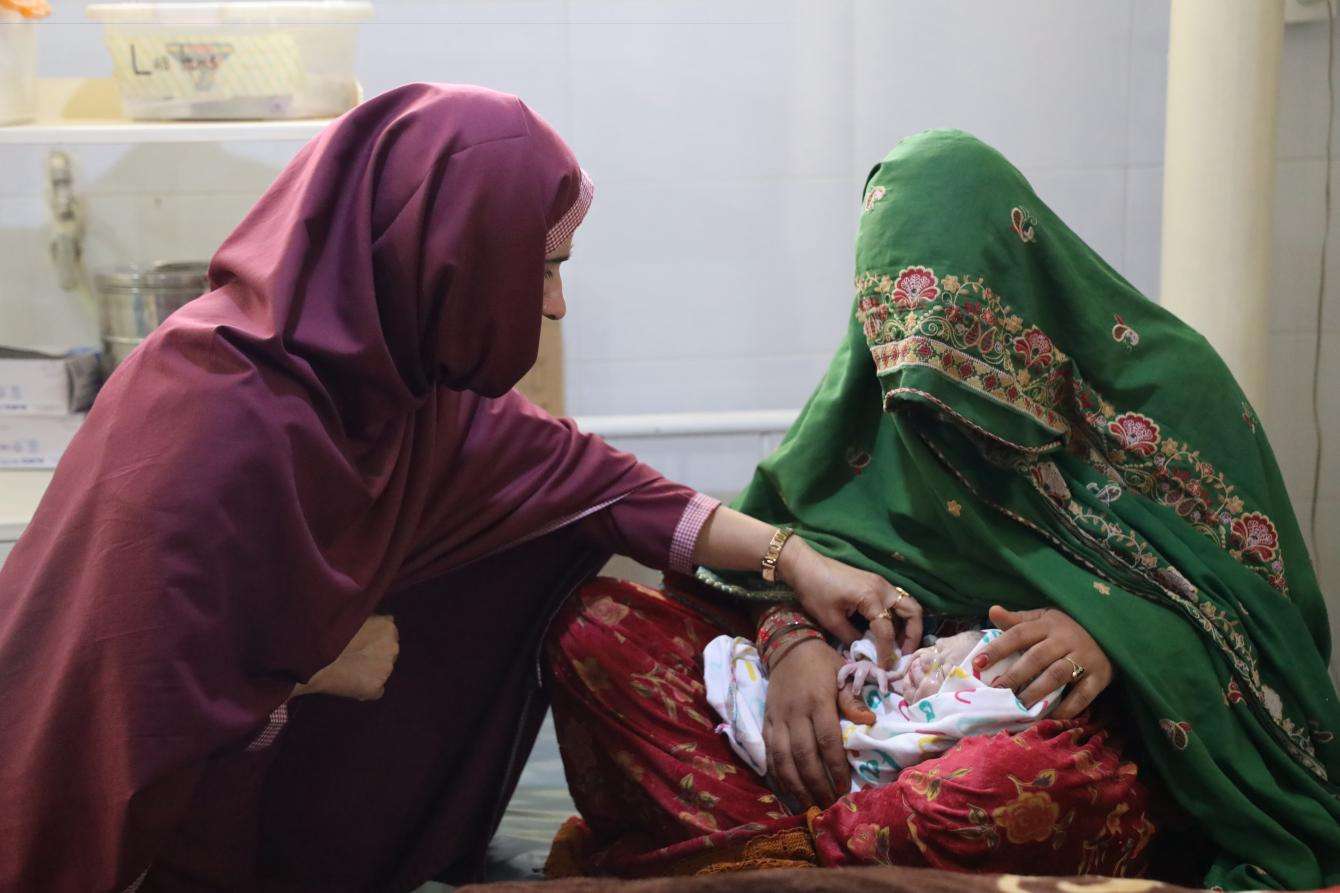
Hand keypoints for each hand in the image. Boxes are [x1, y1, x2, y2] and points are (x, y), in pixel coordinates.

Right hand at [293, 614, 399, 701]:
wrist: (314, 654)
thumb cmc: (329, 631)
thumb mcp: (354, 615)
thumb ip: (372, 618)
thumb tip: (388, 618)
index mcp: (388, 627)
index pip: (388, 635)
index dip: (372, 640)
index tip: (359, 644)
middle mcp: (392, 647)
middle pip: (387, 653)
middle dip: (374, 655)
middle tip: (352, 657)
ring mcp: (386, 669)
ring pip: (382, 671)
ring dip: (369, 671)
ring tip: (347, 669)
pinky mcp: (376, 687)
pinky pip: (376, 691)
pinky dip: (366, 689)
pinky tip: (351, 684)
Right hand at [763, 639, 871, 809]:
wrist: (788, 646)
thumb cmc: (822, 663)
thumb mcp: (843, 674)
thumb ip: (852, 700)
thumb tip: (870, 722)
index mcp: (817, 701)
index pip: (827, 740)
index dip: (836, 767)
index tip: (845, 788)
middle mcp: (794, 712)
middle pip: (803, 755)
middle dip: (816, 784)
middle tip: (829, 804)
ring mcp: (777, 718)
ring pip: (782, 758)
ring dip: (795, 785)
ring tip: (809, 804)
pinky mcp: (766, 721)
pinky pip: (769, 752)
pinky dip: (777, 774)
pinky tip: (787, 790)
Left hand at [778, 538, 922, 666]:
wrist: (806, 565)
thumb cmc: (815, 591)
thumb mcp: (830, 620)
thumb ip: (851, 638)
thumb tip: (864, 652)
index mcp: (871, 597)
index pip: (887, 631)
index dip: (887, 652)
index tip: (884, 668)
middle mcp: (882, 588)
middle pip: (913, 611)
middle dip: (913, 635)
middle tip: (904, 653)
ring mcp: (881, 583)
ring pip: (908, 605)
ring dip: (908, 625)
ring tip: (898, 644)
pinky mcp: (876, 583)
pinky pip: (896, 601)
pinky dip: (898, 617)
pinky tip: (886, 630)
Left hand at [973, 606, 1111, 717]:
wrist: (1113, 633)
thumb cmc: (1067, 629)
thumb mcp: (1044, 619)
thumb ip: (1017, 620)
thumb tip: (992, 611)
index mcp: (1048, 624)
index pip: (1019, 634)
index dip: (998, 648)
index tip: (978, 664)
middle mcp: (1066, 639)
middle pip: (1036, 657)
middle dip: (1014, 676)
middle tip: (996, 691)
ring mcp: (1085, 658)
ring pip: (1057, 675)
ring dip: (1036, 691)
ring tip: (1018, 705)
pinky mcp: (1100, 676)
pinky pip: (1083, 695)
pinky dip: (1067, 708)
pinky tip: (1049, 716)